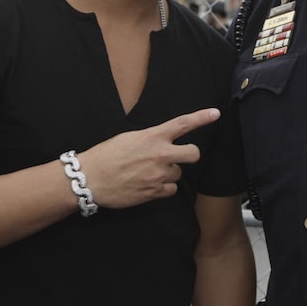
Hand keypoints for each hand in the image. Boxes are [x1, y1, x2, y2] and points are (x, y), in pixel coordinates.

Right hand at [77, 107, 219, 207]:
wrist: (91, 179)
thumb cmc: (106, 156)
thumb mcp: (129, 138)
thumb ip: (150, 138)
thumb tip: (162, 141)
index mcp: (152, 136)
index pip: (183, 123)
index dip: (202, 117)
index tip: (215, 113)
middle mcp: (160, 154)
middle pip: (192, 153)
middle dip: (190, 155)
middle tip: (180, 156)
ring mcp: (158, 174)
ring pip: (178, 174)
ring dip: (169, 173)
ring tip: (148, 172)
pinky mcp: (154, 192)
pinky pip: (170, 190)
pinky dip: (163, 188)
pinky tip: (148, 184)